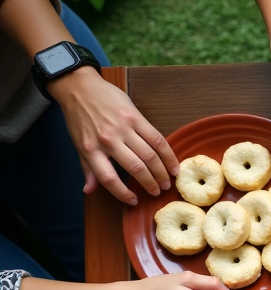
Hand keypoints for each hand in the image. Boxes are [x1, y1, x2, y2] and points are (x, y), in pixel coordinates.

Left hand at [50, 66, 177, 204]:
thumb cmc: (79, 118)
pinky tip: (173, 164)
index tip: (134, 201)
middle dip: (150, 183)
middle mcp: (107, 140)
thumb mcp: (78, 144)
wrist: (80, 89)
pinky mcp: (135, 117)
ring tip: (167, 181)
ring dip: (162, 171)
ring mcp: (123, 128)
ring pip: (149, 155)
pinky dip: (167, 154)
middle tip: (159, 191)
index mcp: (91, 150)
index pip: (109, 179)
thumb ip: (87, 168)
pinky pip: (156, 139)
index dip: (123, 193)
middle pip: (135, 168)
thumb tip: (89, 190)